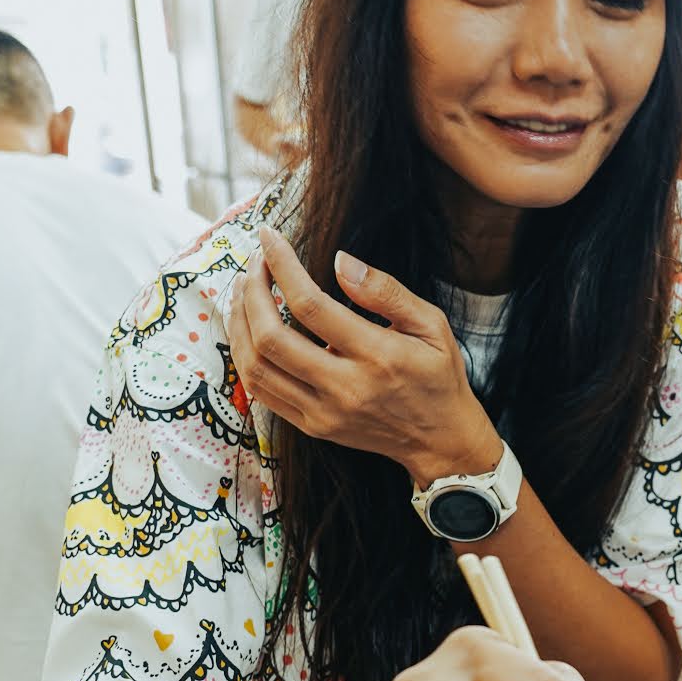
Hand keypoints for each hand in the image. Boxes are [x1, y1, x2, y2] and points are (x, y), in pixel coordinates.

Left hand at [226, 225, 498, 484]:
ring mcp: (324, 413)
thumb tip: (340, 261)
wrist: (441, 442)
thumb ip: (386, 292)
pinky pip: (262, 392)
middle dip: (252, 293)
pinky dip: (245, 356)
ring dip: (240, 324)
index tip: (269, 238)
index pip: (311, 306)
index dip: (282, 266)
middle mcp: (345, 389)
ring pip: (257, 367)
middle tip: (254, 264)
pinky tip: (249, 329)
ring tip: (244, 292)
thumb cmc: (438, 377)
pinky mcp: (313, 427)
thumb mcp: (431, 325)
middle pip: (271, 338)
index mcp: (378, 357)